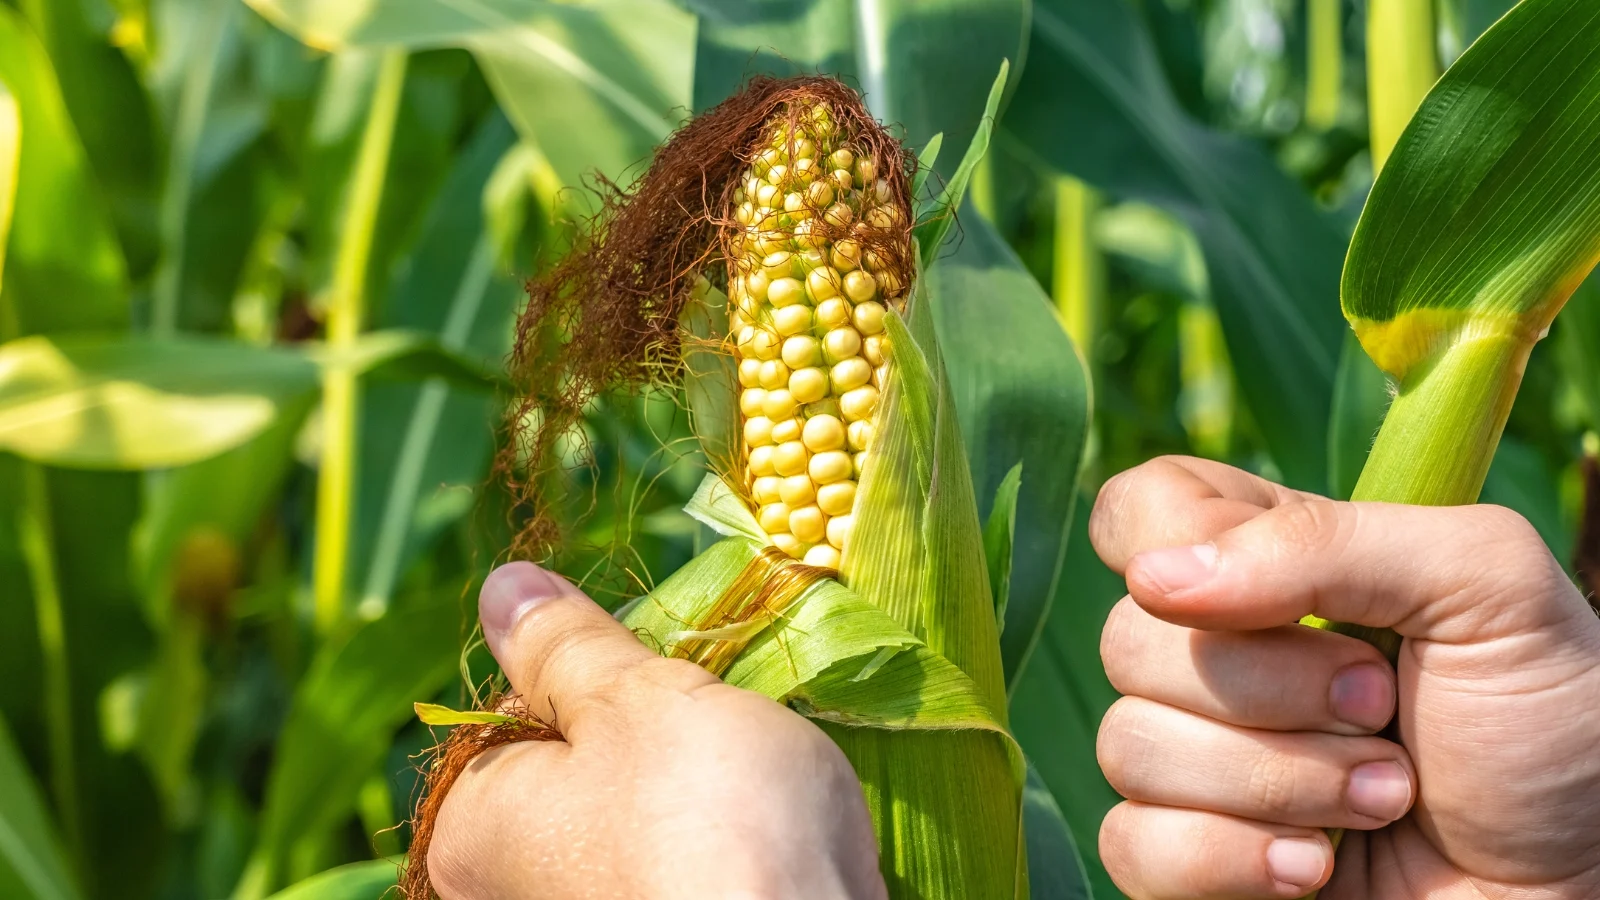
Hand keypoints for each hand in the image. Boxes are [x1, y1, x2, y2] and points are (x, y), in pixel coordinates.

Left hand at [427, 562, 886, 899]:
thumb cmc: (705, 818)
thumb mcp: (632, 698)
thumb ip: (565, 643)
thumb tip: (502, 589)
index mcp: (471, 831)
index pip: (506, 718)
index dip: (586, 677)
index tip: (649, 675)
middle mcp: (512, 894)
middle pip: (575, 775)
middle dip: (646, 739)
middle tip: (708, 725)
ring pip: (640, 822)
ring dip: (696, 792)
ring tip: (751, 779)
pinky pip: (692, 870)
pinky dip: (727, 849)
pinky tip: (770, 838)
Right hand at [1090, 456, 1599, 898]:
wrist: (1590, 885)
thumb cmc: (1559, 728)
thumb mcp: (1485, 587)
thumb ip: (1330, 544)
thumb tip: (1154, 577)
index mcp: (1274, 566)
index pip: (1143, 508)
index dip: (1171, 542)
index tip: (1257, 593)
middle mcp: (1221, 654)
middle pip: (1128, 637)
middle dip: (1271, 689)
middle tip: (1383, 712)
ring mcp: (1198, 762)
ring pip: (1130, 746)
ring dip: (1278, 783)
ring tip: (1387, 801)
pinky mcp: (1192, 859)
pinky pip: (1131, 846)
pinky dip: (1229, 861)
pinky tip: (1314, 871)